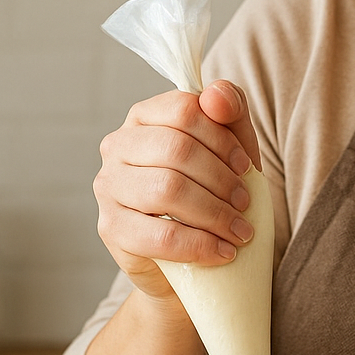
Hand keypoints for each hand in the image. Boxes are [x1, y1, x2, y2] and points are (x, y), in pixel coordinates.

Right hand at [93, 81, 261, 300]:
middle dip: (221, 179)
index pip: (183, 109)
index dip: (222, 139)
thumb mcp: (230, 150)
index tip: (245, 167)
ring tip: (240, 231)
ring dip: (215, 213)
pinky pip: (160, 235)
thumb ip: (230, 112)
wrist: (188, 260)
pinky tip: (223, 252)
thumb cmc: (210, 194)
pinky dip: (200, 245)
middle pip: (176, 149)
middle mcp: (118, 145)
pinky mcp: (111, 228)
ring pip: (167, 190)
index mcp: (145, 116)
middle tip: (245, 204)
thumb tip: (215, 95)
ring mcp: (108, 186)